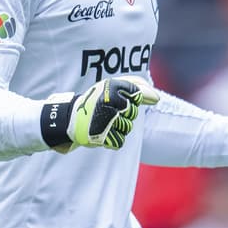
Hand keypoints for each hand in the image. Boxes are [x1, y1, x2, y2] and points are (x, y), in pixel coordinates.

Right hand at [41, 76, 159, 152]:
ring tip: (103, 121)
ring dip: (117, 127)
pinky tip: (102, 132)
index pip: (137, 93)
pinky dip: (112, 139)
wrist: (71, 119)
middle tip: (106, 111)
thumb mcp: (114, 86)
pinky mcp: (102, 136)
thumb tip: (157, 99)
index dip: (130, 98)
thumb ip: (138, 87)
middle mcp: (109, 102)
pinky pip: (120, 141)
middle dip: (123, 114)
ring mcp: (106, 120)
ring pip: (127, 127)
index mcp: (112, 86)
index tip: (115, 98)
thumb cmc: (97, 101)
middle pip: (133, 112)